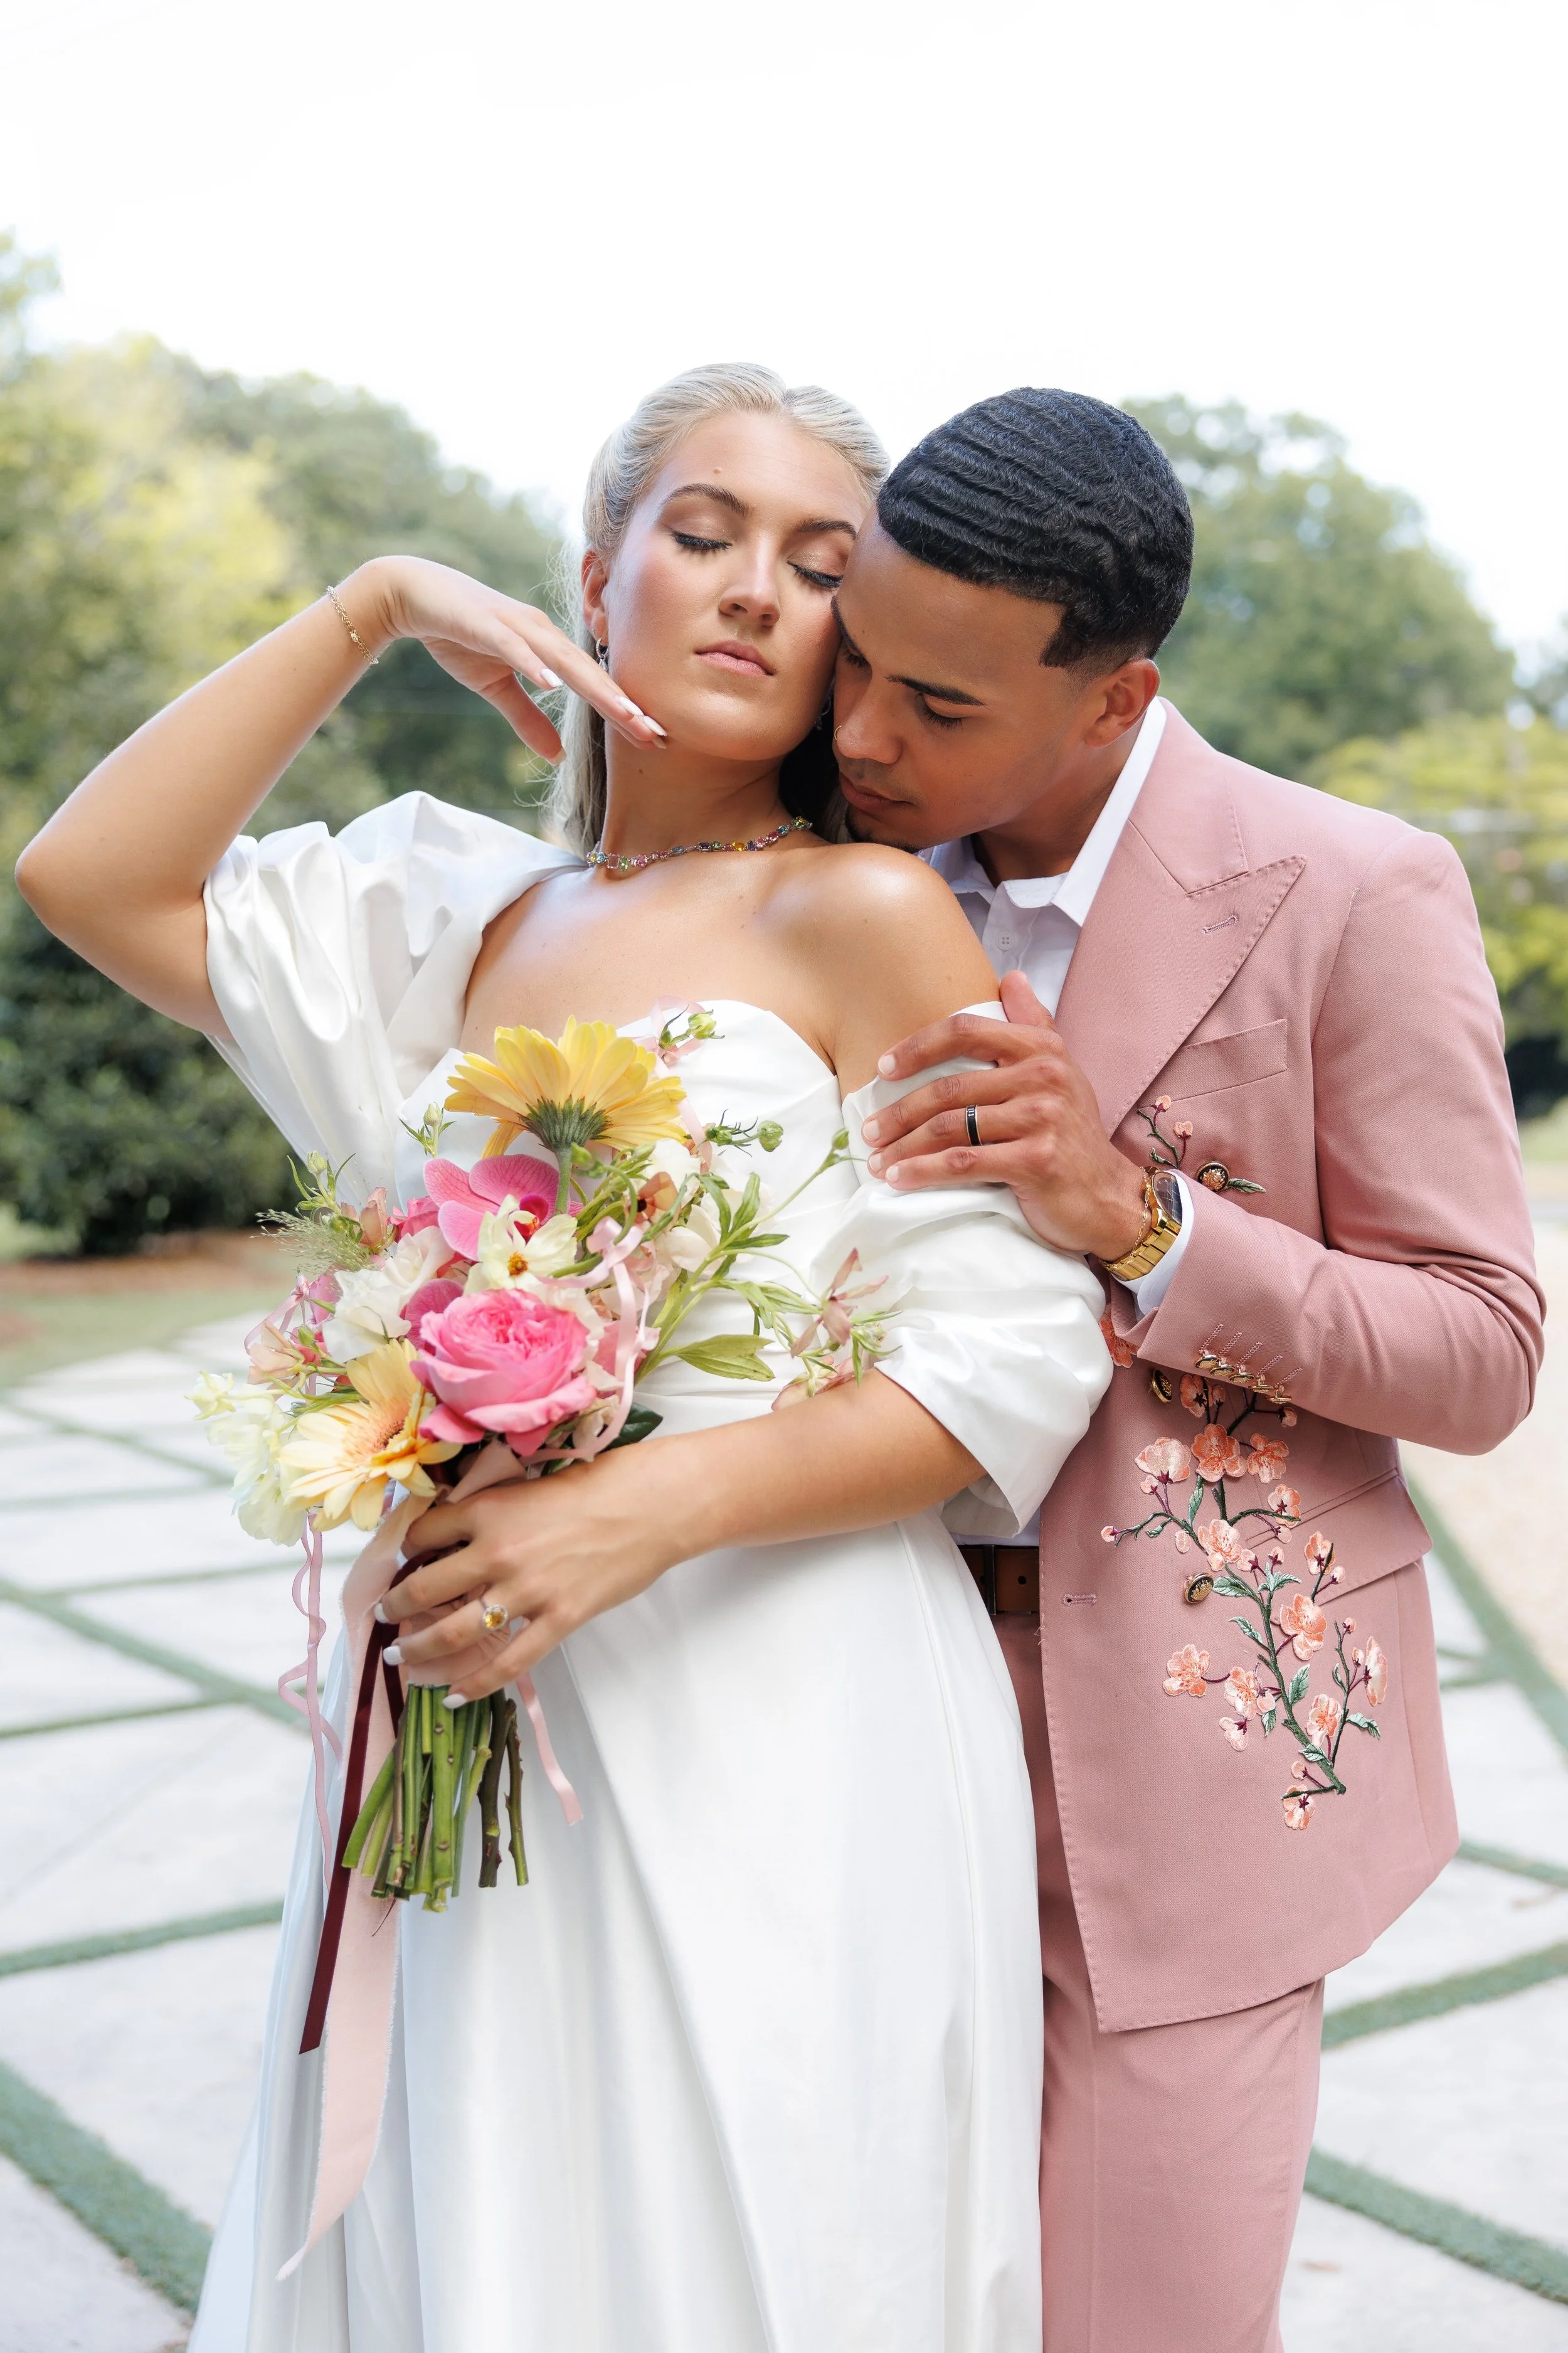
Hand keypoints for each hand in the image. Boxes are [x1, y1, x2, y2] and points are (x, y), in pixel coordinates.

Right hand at [356, 555, 666, 758]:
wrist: (412, 593)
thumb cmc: (459, 635)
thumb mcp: (496, 687)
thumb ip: (527, 718)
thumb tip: (556, 755)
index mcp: (547, 648)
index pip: (594, 685)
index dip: (624, 710)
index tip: (656, 738)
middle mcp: (540, 633)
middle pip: (590, 674)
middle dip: (624, 705)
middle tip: (657, 735)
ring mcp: (514, 626)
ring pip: (562, 660)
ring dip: (594, 686)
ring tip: (624, 713)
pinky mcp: (484, 623)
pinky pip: (513, 646)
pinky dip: (532, 664)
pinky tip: (551, 684)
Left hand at [377, 1443, 685, 1700]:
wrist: (651, 1506)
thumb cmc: (599, 1485)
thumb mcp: (530, 1485)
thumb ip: (493, 1510)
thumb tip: (461, 1531)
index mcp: (487, 1510)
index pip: (424, 1533)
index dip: (405, 1550)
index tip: (402, 1562)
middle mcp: (496, 1552)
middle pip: (426, 1588)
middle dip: (396, 1607)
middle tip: (383, 1617)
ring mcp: (526, 1591)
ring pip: (454, 1631)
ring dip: (419, 1649)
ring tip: (401, 1659)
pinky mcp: (557, 1620)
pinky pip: (506, 1663)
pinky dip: (474, 1685)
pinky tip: (452, 1696)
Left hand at [860, 969, 1149, 1260]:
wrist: (1108, 1195)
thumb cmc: (1072, 1135)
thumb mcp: (1060, 1071)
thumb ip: (1033, 1023)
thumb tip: (1011, 977)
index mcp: (1042, 1049)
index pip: (965, 1031)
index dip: (917, 1047)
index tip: (883, 1068)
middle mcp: (1044, 1077)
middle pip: (950, 1087)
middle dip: (900, 1112)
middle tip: (870, 1130)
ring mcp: (1042, 1119)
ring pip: (951, 1128)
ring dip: (904, 1147)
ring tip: (877, 1160)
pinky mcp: (1036, 1161)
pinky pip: (964, 1163)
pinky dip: (923, 1172)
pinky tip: (899, 1179)